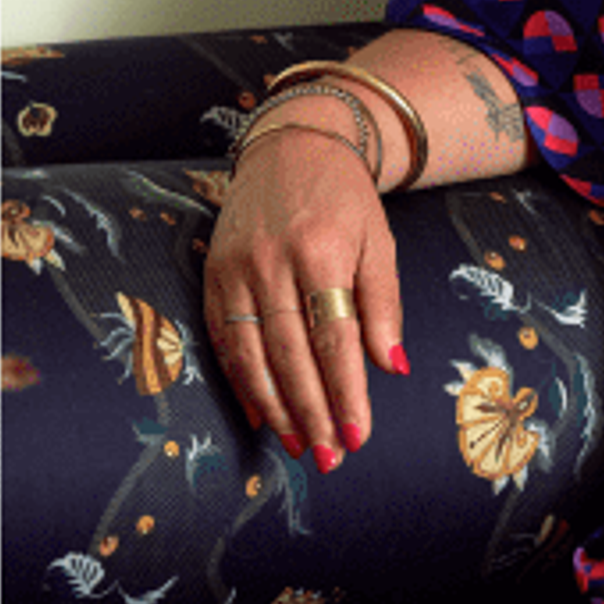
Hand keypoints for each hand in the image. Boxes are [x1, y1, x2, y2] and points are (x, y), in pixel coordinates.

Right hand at [200, 119, 405, 474]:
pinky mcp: (211, 276)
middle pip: (290, 355)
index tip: (359, 436)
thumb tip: (392, 367)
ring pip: (251, 354)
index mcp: (320, 251)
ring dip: (276, 408)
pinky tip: (262, 414)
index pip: (333, 338)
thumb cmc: (344, 199)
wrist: (291, 145)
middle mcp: (270, 262)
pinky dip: (242, 382)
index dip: (346, 392)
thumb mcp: (378, 241)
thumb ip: (383, 304)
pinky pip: (223, 340)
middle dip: (311, 413)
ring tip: (298, 446)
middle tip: (328, 458)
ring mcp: (234, 270)